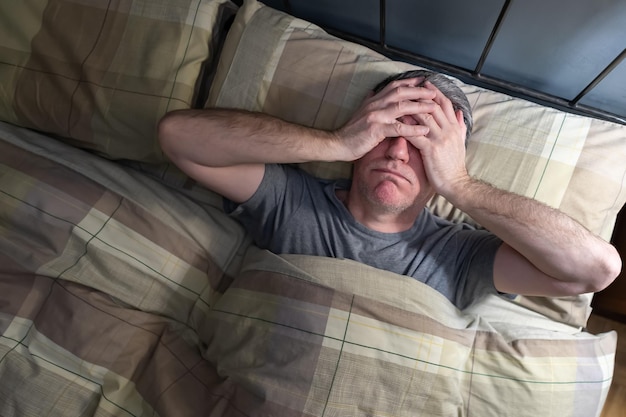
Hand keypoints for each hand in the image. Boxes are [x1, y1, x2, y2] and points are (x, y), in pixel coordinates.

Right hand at [334, 77, 436, 160]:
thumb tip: (373, 90)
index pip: (394, 86)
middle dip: (419, 91)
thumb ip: (369, 100)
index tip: (424, 80)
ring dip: (419, 107)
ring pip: (401, 107)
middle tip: (434, 92)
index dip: (410, 82)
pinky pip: (398, 128)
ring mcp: (375, 116)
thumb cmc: (351, 131)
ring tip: (433, 108)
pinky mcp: (376, 130)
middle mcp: (375, 105)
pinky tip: (424, 131)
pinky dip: (413, 129)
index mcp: (373, 100)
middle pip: (401, 92)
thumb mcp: (360, 111)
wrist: (337, 144)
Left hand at [407, 81, 469, 197]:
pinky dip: (406, 126)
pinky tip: (397, 122)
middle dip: (420, 95)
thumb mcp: (461, 142)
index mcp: (455, 127)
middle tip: (408, 87)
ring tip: (399, 101)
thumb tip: (459, 112)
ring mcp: (440, 139)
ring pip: (424, 117)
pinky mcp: (431, 149)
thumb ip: (460, 126)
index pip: (445, 104)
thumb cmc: (455, 165)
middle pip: (433, 106)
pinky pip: (416, 134)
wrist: (457, 184)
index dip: (435, 92)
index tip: (425, 83)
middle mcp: (449, 130)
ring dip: (411, 108)